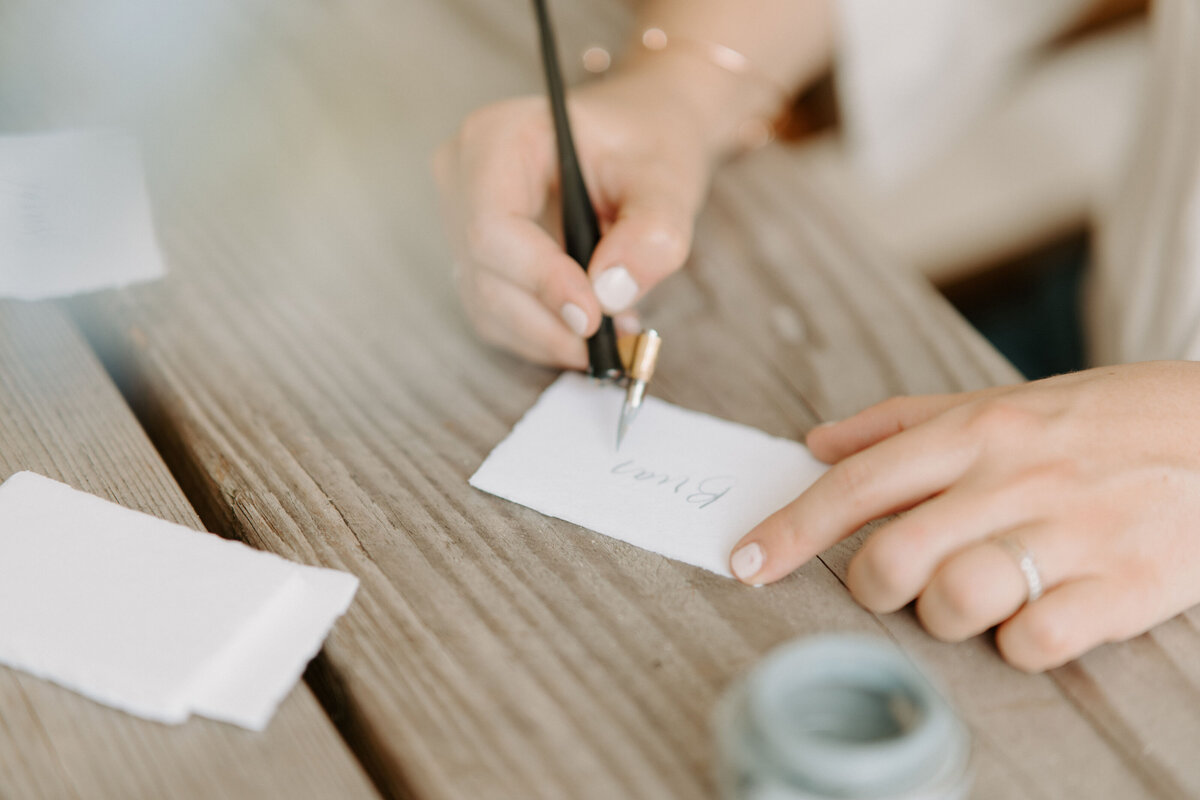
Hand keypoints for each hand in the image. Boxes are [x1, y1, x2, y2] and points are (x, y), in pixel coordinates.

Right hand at [433, 69, 716, 367]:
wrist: (639, 143)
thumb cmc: (646, 145)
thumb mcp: (667, 178)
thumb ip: (651, 232)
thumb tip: (612, 293)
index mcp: (497, 138)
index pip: (492, 225)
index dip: (540, 279)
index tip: (594, 316)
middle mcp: (463, 179)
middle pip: (486, 276)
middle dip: (552, 321)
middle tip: (619, 338)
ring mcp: (461, 223)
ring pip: (489, 309)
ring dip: (552, 336)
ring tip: (617, 329)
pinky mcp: (477, 262)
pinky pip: (499, 319)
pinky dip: (546, 336)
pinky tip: (594, 325)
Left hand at [729, 362, 1199, 670]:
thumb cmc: (1096, 420)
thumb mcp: (998, 400)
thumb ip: (901, 421)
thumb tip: (816, 442)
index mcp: (977, 430)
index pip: (859, 483)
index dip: (790, 529)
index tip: (745, 562)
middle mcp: (1016, 478)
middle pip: (895, 555)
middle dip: (871, 585)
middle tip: (887, 582)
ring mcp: (1072, 533)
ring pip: (956, 601)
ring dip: (942, 617)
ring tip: (968, 597)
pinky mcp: (1126, 587)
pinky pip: (1034, 643)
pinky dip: (1015, 645)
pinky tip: (1029, 617)